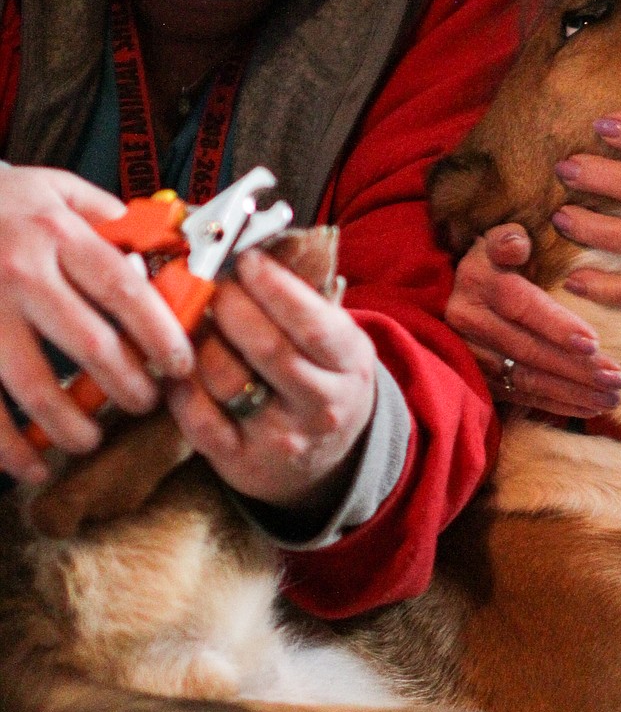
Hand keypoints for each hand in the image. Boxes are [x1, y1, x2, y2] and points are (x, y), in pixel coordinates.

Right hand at [0, 166, 194, 481]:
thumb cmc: (3, 203)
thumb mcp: (57, 190)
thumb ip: (111, 219)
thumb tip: (169, 253)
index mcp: (58, 233)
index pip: (124, 290)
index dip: (160, 334)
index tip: (182, 365)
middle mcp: (21, 271)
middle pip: (90, 344)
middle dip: (128, 386)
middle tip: (144, 404)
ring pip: (36, 386)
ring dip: (72, 425)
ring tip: (90, 440)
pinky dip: (9, 447)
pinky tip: (32, 465)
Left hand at [165, 247, 376, 510]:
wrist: (325, 459)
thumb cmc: (320, 378)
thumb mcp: (333, 341)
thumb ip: (300, 302)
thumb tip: (244, 249)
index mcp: (349, 365)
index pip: (313, 325)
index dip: (275, 288)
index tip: (246, 259)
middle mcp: (322, 406)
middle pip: (267, 349)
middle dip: (230, 305)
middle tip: (210, 280)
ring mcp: (281, 438)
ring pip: (227, 380)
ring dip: (200, 340)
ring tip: (190, 316)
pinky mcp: (241, 462)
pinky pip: (198, 419)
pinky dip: (180, 384)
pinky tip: (180, 362)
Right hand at [445, 224, 620, 416]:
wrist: (458, 294)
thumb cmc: (494, 263)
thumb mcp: (495, 241)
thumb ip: (507, 239)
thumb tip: (518, 244)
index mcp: (479, 283)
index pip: (520, 306)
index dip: (556, 325)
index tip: (594, 343)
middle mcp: (471, 323)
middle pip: (528, 350)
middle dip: (576, 368)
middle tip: (617, 378)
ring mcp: (473, 356)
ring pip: (527, 380)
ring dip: (573, 392)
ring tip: (612, 397)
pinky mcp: (481, 380)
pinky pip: (522, 397)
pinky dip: (558, 405)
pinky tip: (590, 408)